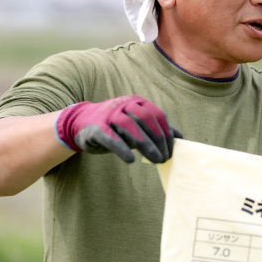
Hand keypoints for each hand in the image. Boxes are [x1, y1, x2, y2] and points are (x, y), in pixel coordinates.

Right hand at [55, 97, 181, 162]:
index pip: (157, 115)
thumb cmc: (115, 126)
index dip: (166, 133)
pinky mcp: (96, 128)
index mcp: (136, 102)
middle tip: (165, 158)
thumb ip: (156, 130)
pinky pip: (110, 137)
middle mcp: (123, 104)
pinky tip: (130, 160)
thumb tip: (180, 138)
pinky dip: (121, 148)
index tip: (171, 151)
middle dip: (158, 139)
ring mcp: (108, 115)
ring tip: (155, 159)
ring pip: (129, 126)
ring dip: (145, 144)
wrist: (81, 124)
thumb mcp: (137, 126)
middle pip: (145, 119)